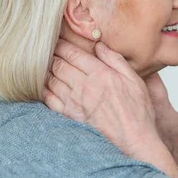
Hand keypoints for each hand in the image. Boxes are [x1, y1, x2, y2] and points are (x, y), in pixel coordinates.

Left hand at [43, 39, 158, 158]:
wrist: (133, 139)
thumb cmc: (137, 111)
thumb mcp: (134, 80)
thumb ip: (115, 60)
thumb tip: (100, 45)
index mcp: (100, 74)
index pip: (74, 54)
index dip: (63, 44)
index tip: (58, 38)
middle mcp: (84, 87)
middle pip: (59, 64)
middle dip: (51, 53)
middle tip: (45, 46)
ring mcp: (75, 102)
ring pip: (52, 80)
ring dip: (46, 69)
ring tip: (40, 61)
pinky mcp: (70, 116)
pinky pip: (50, 99)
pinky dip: (43, 89)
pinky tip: (42, 84)